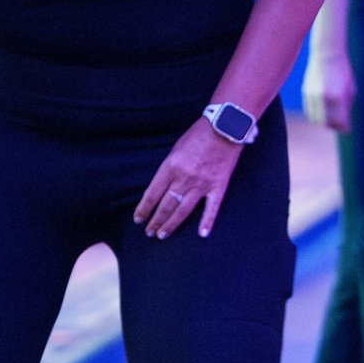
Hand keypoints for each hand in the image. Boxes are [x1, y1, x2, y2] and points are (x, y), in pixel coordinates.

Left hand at [135, 121, 245, 239]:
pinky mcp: (218, 186)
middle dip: (156, 221)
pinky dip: (207, 222)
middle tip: (149, 232)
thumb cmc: (199, 134)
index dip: (144, 208)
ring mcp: (202, 184)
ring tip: (162, 235)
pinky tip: (202, 234)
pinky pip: (212, 208)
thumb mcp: (176, 149)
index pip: (152, 194)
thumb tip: (162, 188)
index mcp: (171, 166)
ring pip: (183, 210)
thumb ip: (169, 169)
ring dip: (171, 224)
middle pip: (166, 205)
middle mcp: (184, 178)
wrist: (225, 127)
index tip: (138, 219)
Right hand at [302, 39, 355, 133]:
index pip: (340, 121)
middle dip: (333, 127)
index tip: (347, 129)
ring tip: (331, 119)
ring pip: (316, 119)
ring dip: (324, 122)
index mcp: (338, 97)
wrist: (327, 54)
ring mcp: (313, 96)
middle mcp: (324, 98)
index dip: (344, 128)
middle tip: (339, 126)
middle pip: (326, 123)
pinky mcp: (305, 93)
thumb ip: (347, 107)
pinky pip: (309, 111)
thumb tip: (344, 124)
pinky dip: (316, 115)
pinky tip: (323, 111)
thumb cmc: (342, 71)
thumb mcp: (350, 89)